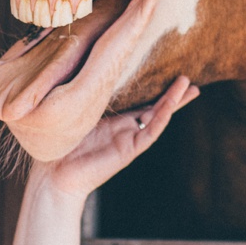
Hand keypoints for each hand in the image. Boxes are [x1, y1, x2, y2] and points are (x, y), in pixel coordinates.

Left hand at [34, 76, 199, 201]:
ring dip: (173, 102)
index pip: (138, 100)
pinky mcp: (129, 151)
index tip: (165, 72)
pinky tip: (170, 105)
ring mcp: (128, 139)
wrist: (55, 175)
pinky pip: (149, 132)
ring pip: (157, 117)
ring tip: (189, 86)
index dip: (152, 87)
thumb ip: (84, 99)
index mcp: (113, 120)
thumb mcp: (75, 115)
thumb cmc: (60, 146)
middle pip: (154, 107)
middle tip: (190, 81)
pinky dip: (161, 118)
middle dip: (173, 95)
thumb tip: (82, 69)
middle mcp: (124, 129)